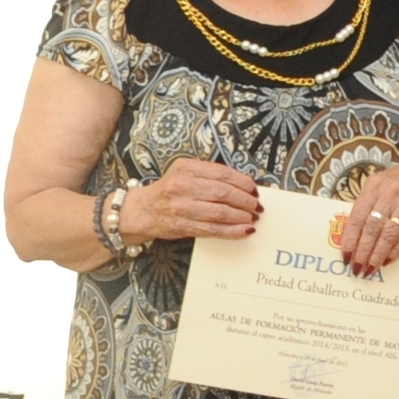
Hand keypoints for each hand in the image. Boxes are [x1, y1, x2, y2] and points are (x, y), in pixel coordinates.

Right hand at [119, 158, 261, 243]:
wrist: (142, 211)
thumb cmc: (168, 191)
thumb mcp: (184, 173)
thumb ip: (209, 175)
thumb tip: (243, 184)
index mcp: (187, 168)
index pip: (222, 173)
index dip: (243, 182)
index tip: (254, 189)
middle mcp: (183, 185)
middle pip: (223, 193)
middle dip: (245, 200)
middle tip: (257, 205)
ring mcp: (182, 207)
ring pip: (220, 212)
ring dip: (242, 216)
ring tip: (253, 217)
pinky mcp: (183, 225)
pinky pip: (213, 229)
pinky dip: (232, 231)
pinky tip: (245, 230)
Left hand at [336, 159, 398, 271]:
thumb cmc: (398, 180)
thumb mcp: (378, 184)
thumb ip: (365, 204)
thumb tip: (350, 233)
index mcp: (374, 185)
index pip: (358, 216)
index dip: (351, 239)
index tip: (345, 255)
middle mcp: (390, 193)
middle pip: (372, 228)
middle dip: (363, 251)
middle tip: (356, 267)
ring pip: (389, 234)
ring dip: (378, 254)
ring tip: (370, 268)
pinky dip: (396, 250)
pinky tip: (388, 260)